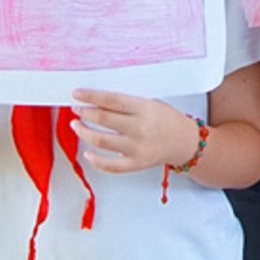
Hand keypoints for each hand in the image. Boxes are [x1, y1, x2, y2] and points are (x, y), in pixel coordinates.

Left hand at [72, 89, 201, 172]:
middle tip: (76, 108)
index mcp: (144, 108)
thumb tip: (96, 100)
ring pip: (101, 141)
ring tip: (76, 125)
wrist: (183, 141)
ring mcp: (137, 148)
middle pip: (103, 119)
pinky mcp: (136, 164)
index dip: (91, 96)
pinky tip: (87, 152)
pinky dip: (96, 161)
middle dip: (84, 112)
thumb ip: (127, 103)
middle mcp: (140, 128)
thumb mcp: (149, 103)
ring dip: (84, 132)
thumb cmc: (165, 119)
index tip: (76, 94)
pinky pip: (111, 165)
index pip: (111, 100)